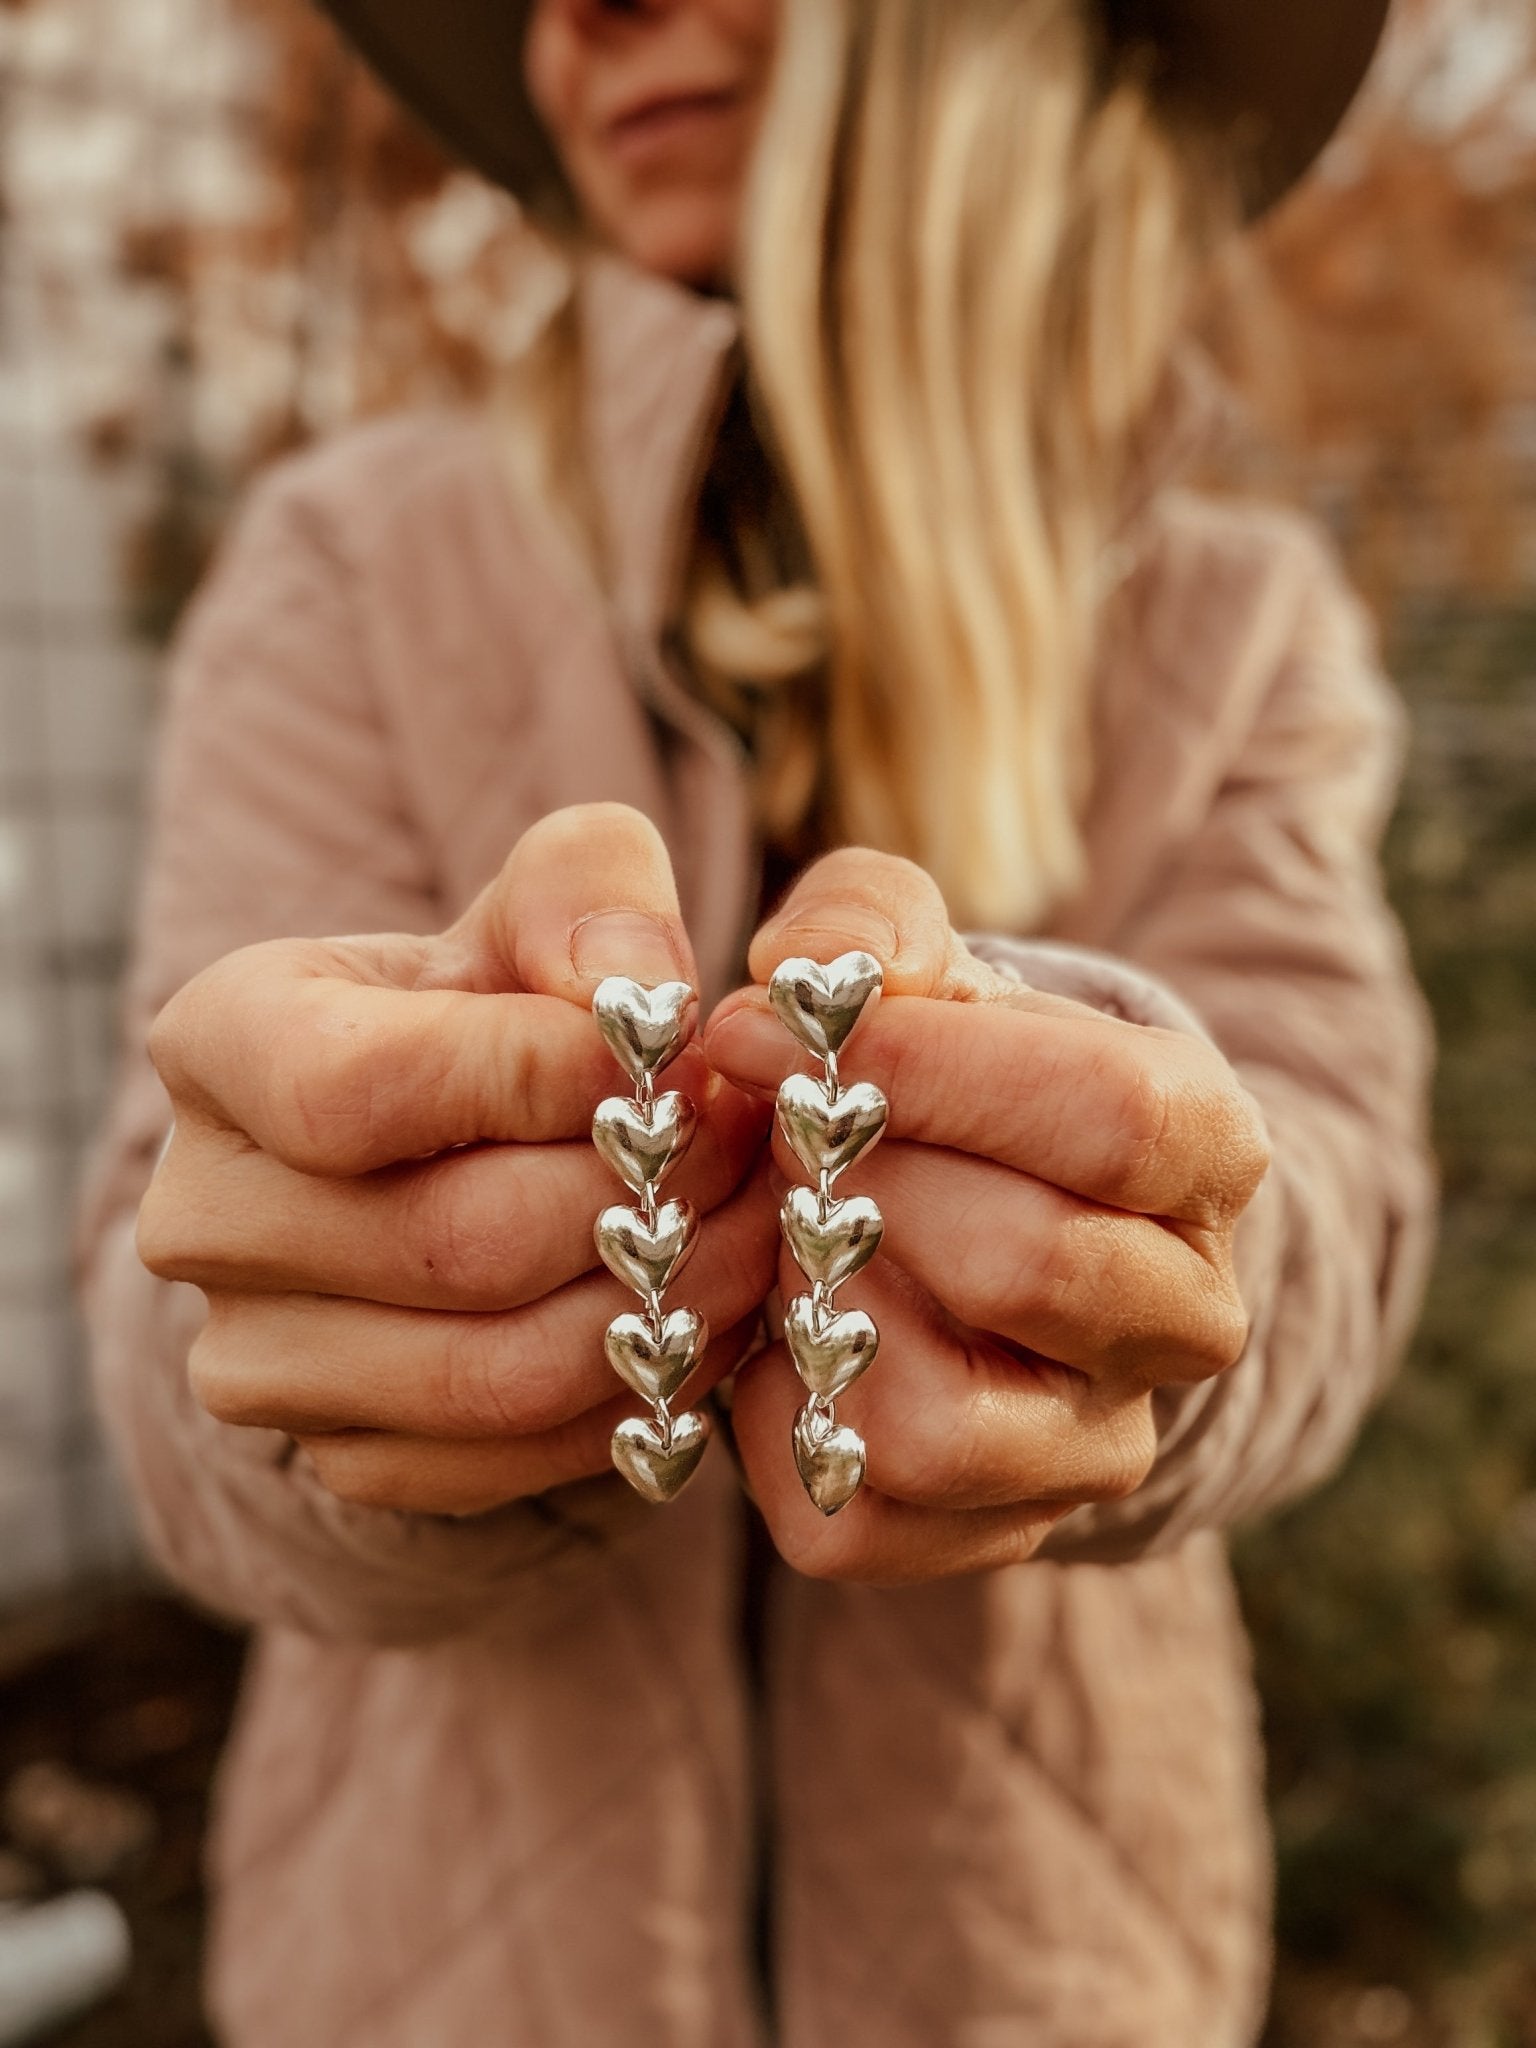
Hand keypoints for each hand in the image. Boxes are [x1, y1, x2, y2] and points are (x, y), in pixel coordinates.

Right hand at [137, 804, 776, 1515]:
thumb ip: (588, 888)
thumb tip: (628, 989)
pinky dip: (640, 1392)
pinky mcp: (344, 1457)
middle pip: (452, 1243)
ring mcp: (259, 1358)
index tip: (664, 1057)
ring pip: (500, 1372)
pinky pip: (522, 1456)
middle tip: (743, 1144)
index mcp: (222, 1042)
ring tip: (741, 1224)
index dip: (531, 1079)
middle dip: (639, 1194)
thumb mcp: (542, 903)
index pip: (351, 1087)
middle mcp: (204, 1214)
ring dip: (666, 1302)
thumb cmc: (500, 1006)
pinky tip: (695, 1312)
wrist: (457, 1147)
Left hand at [704, 849, 1270, 1583]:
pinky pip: (854, 1516)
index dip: (930, 1068)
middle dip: (861, 1188)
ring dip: (822, 1313)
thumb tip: (809, 970)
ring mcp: (1097, 1445)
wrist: (973, 1202)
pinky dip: (777, 1420)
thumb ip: (871, 923)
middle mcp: (1185, 1318)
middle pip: (1031, 1267)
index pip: (1117, 1116)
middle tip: (782, 1136)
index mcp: (1209, 1153)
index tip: (772, 1031)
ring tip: (797, 1237)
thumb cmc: (952, 1068)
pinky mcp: (992, 1534)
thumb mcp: (928, 962)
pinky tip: (783, 1336)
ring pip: (940, 1426)